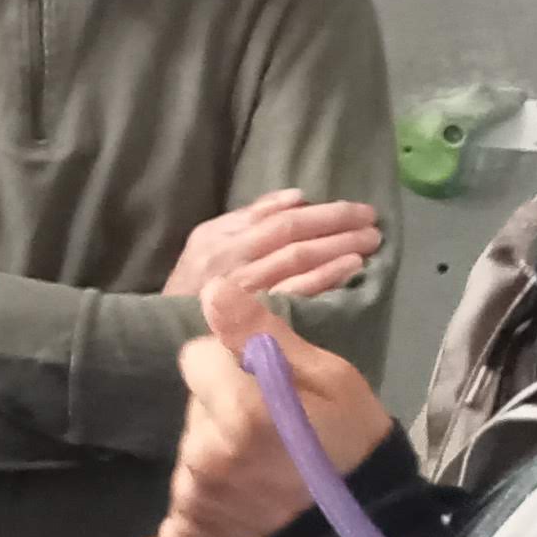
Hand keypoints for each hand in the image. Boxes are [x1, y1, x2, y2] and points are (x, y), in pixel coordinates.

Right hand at [166, 189, 385, 305]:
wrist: (163, 338)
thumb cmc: (192, 286)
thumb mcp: (207, 243)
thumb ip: (249, 217)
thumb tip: (298, 198)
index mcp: (219, 239)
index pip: (279, 218)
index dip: (322, 211)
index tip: (356, 210)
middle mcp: (230, 261)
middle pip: (292, 235)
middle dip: (337, 225)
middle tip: (373, 222)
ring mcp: (244, 291)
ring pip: (297, 260)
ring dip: (338, 247)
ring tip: (370, 242)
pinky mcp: (255, 318)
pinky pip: (296, 293)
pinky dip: (325, 277)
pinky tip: (350, 268)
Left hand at [170, 277, 393, 536]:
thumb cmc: (355, 456)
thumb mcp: (333, 383)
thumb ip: (265, 336)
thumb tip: (216, 291)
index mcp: (241, 408)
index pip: (197, 355)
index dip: (231, 362)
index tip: (266, 383)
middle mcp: (206, 448)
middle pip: (196, 399)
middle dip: (226, 404)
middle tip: (275, 431)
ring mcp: (195, 491)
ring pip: (194, 442)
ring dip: (220, 447)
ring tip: (269, 469)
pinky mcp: (191, 524)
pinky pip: (191, 486)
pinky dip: (216, 488)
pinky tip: (254, 499)